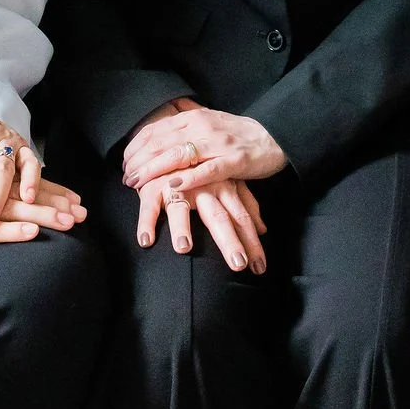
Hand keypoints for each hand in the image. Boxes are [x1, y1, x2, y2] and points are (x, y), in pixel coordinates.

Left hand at [122, 106, 286, 191]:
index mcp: (193, 117)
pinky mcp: (234, 160)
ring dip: (154, 170)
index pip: (155, 130)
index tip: (123, 163)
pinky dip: (189, 178)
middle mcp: (202, 127)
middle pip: (161, 142)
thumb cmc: (238, 133)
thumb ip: (185, 122)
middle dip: (138, 161)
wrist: (274, 136)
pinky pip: (208, 170)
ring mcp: (218, 143)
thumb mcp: (208, 121)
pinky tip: (173, 185)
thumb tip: (160, 122)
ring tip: (137, 183)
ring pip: (179, 155)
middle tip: (125, 177)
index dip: (135, 147)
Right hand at [134, 171, 268, 272]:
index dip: (251, 242)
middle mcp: (203, 187)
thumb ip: (245, 205)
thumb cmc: (202, 169)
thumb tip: (263, 229)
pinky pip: (149, 206)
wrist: (171, 141)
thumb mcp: (228, 182)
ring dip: (181, 227)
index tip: (260, 267)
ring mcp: (177, 186)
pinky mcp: (152, 187)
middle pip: (218, 217)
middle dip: (229, 241)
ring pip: (180, 209)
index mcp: (224, 186)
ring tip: (184, 248)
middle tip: (237, 264)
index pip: (241, 218)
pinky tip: (146, 240)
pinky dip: (146, 222)